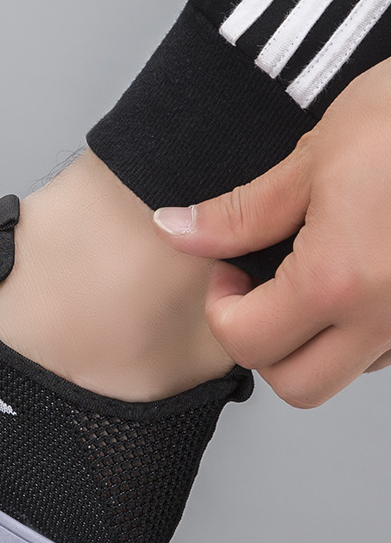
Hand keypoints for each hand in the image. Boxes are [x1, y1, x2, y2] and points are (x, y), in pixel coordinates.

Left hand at [152, 59, 390, 407]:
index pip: (248, 344)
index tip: (228, 271)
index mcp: (343, 280)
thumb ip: (242, 212)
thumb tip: (177, 230)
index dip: (221, 309)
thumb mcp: (318, 156)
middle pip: (299, 386)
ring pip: (351, 371)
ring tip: (317, 272)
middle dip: (264, 345)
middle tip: (260, 288)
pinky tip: (364, 273)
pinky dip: (364, 327)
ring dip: (317, 340)